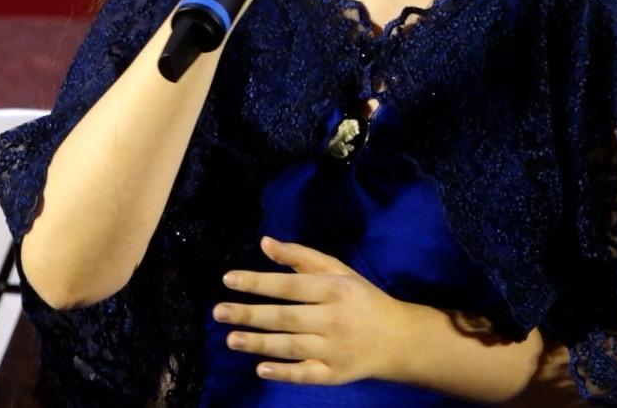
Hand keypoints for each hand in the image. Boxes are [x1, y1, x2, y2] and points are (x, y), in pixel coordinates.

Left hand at [213, 236, 417, 384]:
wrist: (399, 339)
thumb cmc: (361, 299)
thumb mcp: (338, 271)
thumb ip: (301, 257)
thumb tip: (265, 243)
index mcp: (335, 289)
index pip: (290, 285)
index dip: (258, 281)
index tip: (228, 279)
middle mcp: (334, 319)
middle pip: (286, 317)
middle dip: (250, 314)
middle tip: (218, 312)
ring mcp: (334, 349)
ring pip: (291, 346)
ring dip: (259, 344)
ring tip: (230, 339)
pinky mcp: (335, 374)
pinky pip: (305, 374)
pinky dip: (283, 372)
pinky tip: (260, 369)